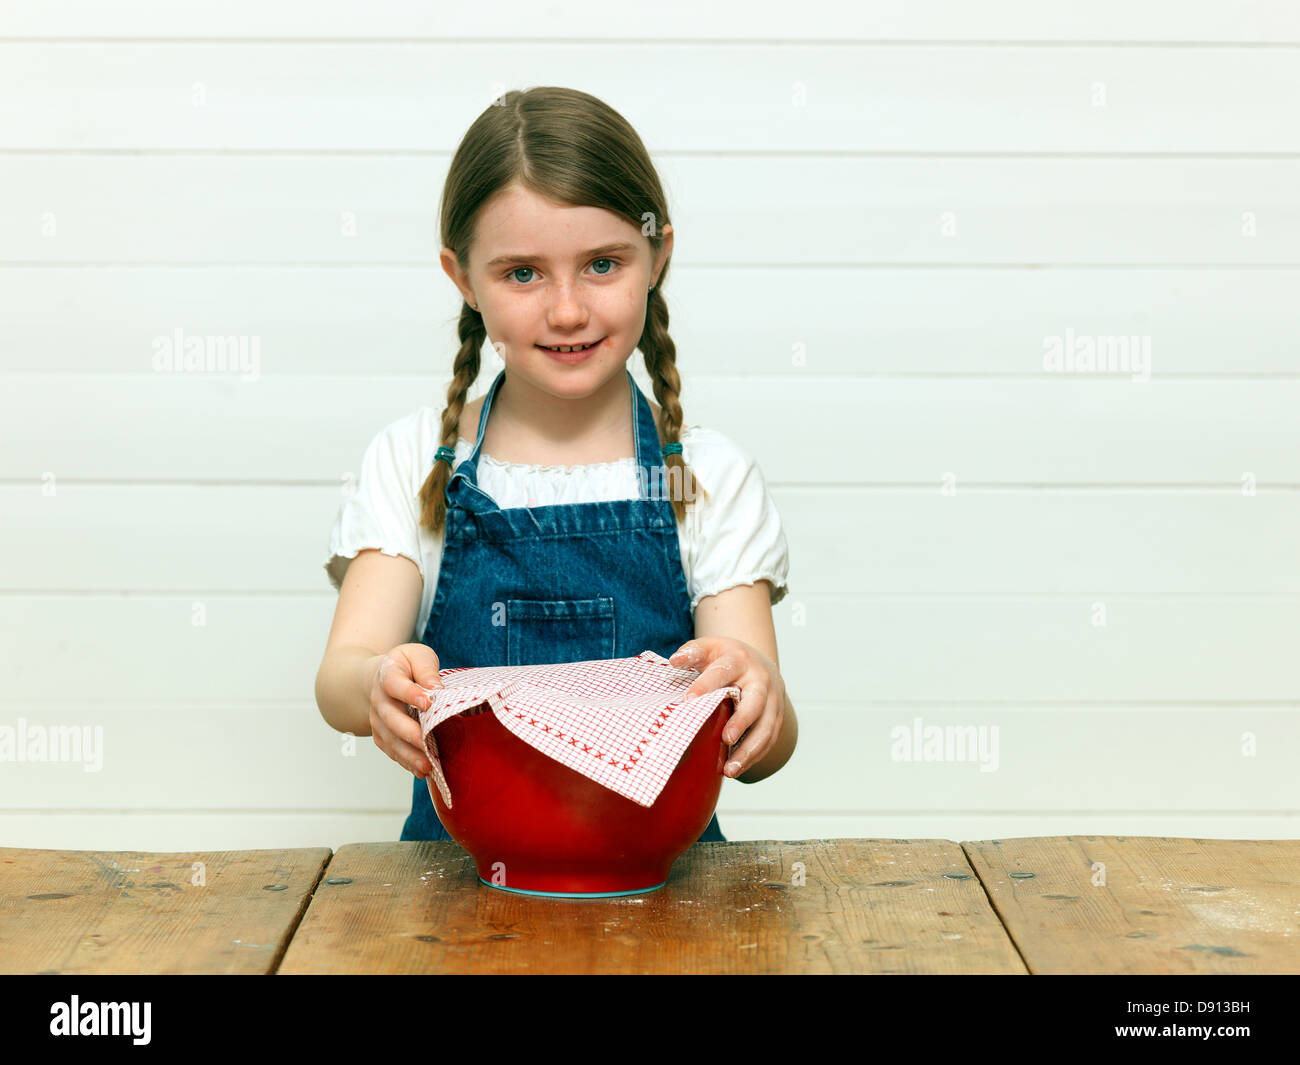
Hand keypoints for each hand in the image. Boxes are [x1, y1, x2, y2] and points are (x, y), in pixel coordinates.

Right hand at [367, 643, 443, 778]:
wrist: (379, 678)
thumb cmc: (406, 667)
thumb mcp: (417, 655)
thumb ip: (426, 669)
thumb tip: (435, 688)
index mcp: (388, 674)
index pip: (395, 684)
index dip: (410, 693)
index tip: (427, 703)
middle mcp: (379, 699)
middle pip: (390, 717)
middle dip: (408, 732)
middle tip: (426, 742)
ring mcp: (378, 720)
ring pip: (390, 739)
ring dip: (407, 754)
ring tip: (427, 766)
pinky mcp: (381, 735)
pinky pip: (391, 751)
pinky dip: (405, 762)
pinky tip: (422, 771)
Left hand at [668, 637, 785, 779]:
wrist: (759, 663)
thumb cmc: (727, 659)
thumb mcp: (709, 648)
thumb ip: (692, 653)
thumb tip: (674, 661)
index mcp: (739, 660)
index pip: (723, 671)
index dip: (706, 685)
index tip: (688, 700)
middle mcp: (760, 679)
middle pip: (756, 701)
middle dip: (742, 721)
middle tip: (725, 738)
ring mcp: (773, 700)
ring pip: (767, 726)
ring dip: (750, 749)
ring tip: (730, 769)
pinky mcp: (777, 717)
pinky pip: (770, 739)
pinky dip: (755, 756)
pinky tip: (737, 769)